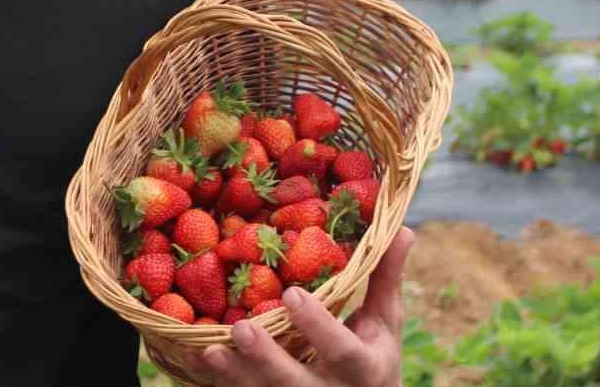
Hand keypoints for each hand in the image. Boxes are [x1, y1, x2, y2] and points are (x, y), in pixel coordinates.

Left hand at [190, 226, 414, 386]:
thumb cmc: (372, 357)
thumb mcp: (384, 324)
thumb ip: (384, 278)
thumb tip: (402, 227)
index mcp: (363, 367)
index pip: (342, 351)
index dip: (317, 326)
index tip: (291, 294)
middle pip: (296, 383)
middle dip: (268, 359)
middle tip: (241, 330)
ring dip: (236, 375)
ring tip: (208, 348)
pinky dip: (223, 382)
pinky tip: (197, 357)